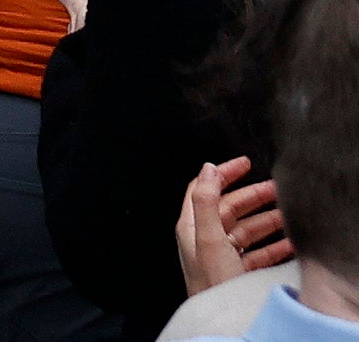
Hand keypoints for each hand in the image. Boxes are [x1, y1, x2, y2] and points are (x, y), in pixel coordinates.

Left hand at [180, 156, 293, 296]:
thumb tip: (207, 168)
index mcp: (192, 225)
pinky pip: (258, 253)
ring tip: (289, 214)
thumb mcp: (208, 237)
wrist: (221, 319)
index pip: (203, 189)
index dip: (222, 173)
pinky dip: (275, 245)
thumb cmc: (211, 280)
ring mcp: (223, 255)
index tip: (245, 163)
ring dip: (268, 220)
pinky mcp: (238, 271)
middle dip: (253, 196)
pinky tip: (290, 243)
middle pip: (229, 207)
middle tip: (278, 188)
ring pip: (247, 230)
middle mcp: (205, 237)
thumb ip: (206, 201)